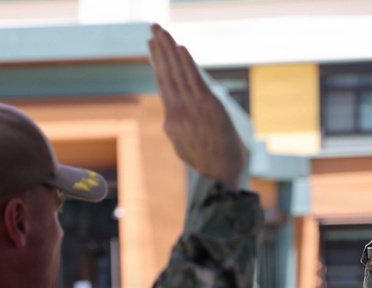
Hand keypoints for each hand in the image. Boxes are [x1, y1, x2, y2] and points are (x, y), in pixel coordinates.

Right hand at [148, 24, 245, 189]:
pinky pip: (194, 79)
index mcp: (172, 121)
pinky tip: (179, 48)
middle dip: (159, 49)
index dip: (158, 64)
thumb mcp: (184, 147)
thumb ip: (176, 130)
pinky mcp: (207, 106)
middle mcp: (177, 112)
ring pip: (177, 73)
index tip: (152, 47)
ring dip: (168, 49)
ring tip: (160, 30)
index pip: (164, 85)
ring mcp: (191, 108)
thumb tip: (170, 120)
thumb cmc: (207, 163)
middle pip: (166, 74)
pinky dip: (186, 63)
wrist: (220, 174)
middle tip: (152, 29)